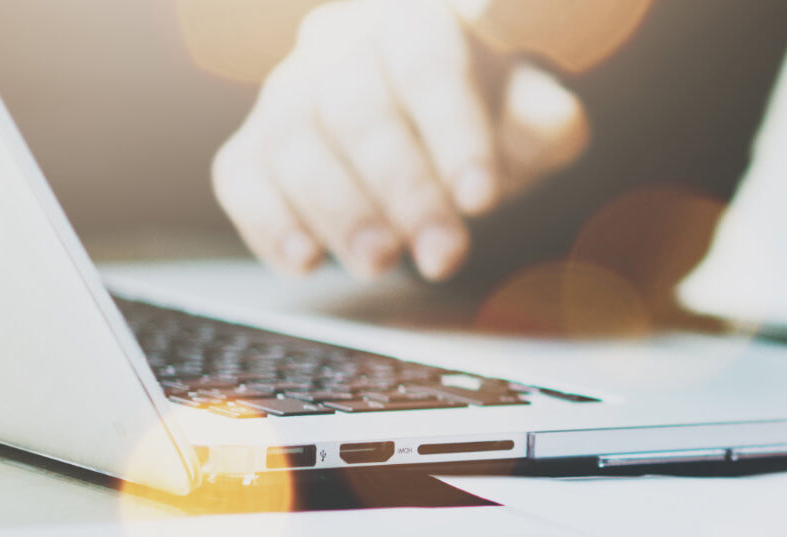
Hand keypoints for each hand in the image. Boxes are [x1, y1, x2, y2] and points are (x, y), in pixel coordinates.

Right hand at [211, 0, 587, 280]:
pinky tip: (304, 261)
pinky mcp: (254, 145)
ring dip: (337, 210)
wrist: (437, 132)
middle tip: (443, 255)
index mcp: (417, 20)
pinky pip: (240, 175)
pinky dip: (266, 221)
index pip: (428, 64)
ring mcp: (289, 92)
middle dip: (402, 190)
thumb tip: (543, 128)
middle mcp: (342, 45)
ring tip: (382, 263)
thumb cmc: (489, 119)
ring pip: (292, 139)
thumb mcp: (536, 118)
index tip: (482, 201)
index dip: (453, 133)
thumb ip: (545, 122)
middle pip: (357, 108)